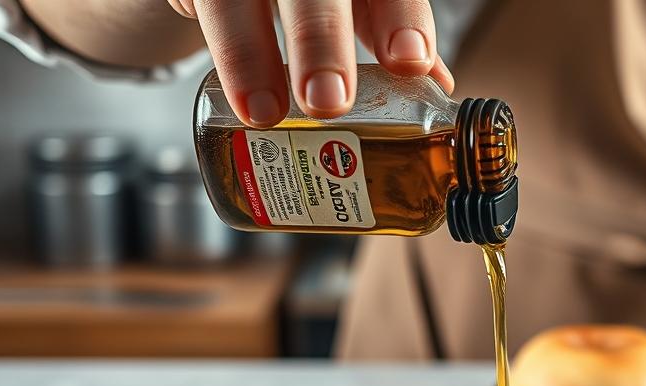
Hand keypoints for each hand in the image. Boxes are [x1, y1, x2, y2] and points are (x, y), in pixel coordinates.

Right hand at [168, 0, 453, 127]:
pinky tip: (235, 99)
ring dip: (252, 56)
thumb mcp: (356, 5)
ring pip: (238, 0)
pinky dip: (227, 55)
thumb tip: (441, 87)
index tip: (410, 61)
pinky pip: (205, 7)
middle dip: (322, 40)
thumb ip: (389, 34)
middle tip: (329, 101)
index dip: (401, 18)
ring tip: (266, 114)